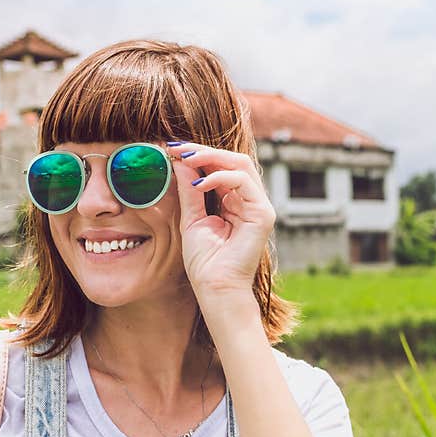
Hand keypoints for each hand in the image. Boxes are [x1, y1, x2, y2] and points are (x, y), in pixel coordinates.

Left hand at [167, 141, 275, 293]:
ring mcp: (258, 206)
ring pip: (241, 164)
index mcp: (234, 201)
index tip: (172, 149)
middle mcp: (249, 200)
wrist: (215, 288)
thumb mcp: (191, 218)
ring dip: (211, 157)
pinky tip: (200, 183)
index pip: (220, 167)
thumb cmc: (204, 261)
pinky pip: (244, 182)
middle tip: (178, 148)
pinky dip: (221, 177)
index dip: (198, 154)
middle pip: (232, 160)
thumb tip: (180, 161)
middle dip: (204, 151)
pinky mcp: (263, 214)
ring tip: (186, 159)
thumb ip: (189, 190)